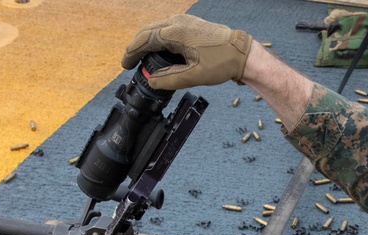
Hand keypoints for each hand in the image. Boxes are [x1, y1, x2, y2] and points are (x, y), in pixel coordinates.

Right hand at [121, 14, 252, 89]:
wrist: (241, 53)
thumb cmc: (221, 63)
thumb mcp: (193, 76)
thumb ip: (169, 79)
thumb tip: (151, 81)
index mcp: (175, 32)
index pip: (145, 40)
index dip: (132, 53)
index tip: (125, 65)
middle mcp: (177, 22)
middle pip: (147, 32)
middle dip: (136, 47)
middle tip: (129, 63)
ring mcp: (184, 21)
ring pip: (157, 29)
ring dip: (147, 42)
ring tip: (142, 59)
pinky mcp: (190, 24)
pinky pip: (167, 29)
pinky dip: (158, 40)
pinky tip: (159, 52)